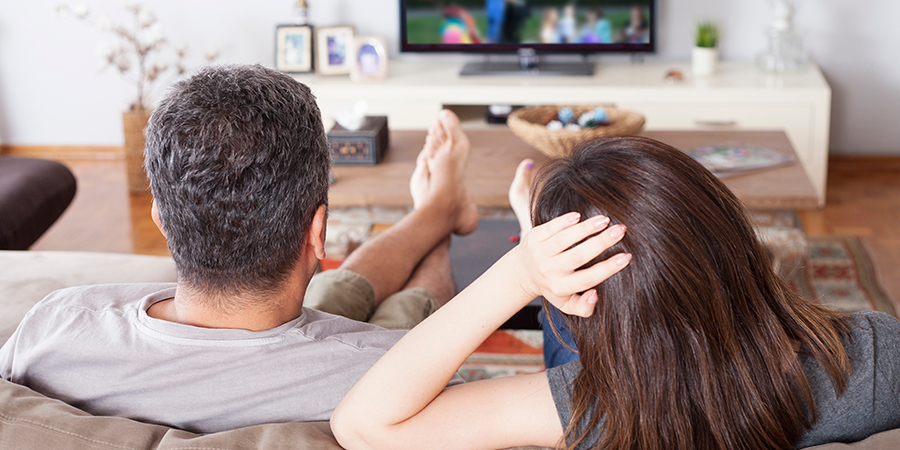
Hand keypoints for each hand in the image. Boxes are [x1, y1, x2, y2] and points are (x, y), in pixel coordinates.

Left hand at [513, 212, 630, 316]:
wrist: (522, 272)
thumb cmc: (552, 286)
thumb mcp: (566, 304)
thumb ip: (584, 307)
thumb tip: (595, 295)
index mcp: (561, 287)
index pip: (588, 278)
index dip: (609, 268)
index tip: (627, 257)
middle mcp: (550, 270)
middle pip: (578, 256)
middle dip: (602, 242)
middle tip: (621, 230)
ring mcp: (540, 253)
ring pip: (565, 239)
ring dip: (586, 228)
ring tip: (606, 220)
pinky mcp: (534, 238)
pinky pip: (551, 228)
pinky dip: (565, 221)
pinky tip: (580, 216)